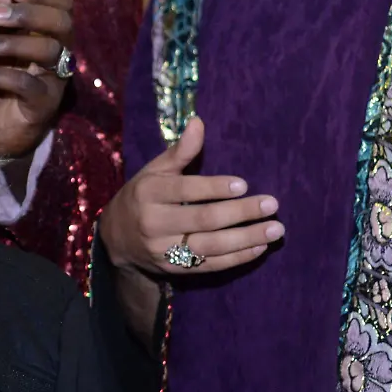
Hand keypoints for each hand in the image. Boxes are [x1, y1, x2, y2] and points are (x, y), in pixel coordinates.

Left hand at [0, 0, 72, 159]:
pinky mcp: (42, 107)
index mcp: (51, 35)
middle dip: (30, 14)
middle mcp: (60, 56)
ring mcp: (54, 82)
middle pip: (63, 24)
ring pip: (48, 52)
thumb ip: (2, 6)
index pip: (64, 6)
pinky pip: (27, 86)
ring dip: (12, 43)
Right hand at [96, 116, 282, 276]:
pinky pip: (211, 265)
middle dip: (241, 213)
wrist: (116, 239)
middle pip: (204, 219)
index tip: (244, 185)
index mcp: (148, 193)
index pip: (185, 189)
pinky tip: (260, 247)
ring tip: (275, 229)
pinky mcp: (174, 269)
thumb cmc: (142, 196)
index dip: (215, 188)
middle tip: (272, 204)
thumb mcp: (154, 171)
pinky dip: (238, 258)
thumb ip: (180, 151)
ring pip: (211, 246)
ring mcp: (164, 249)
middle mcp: (154, 222)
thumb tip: (199, 122)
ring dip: (247, 238)